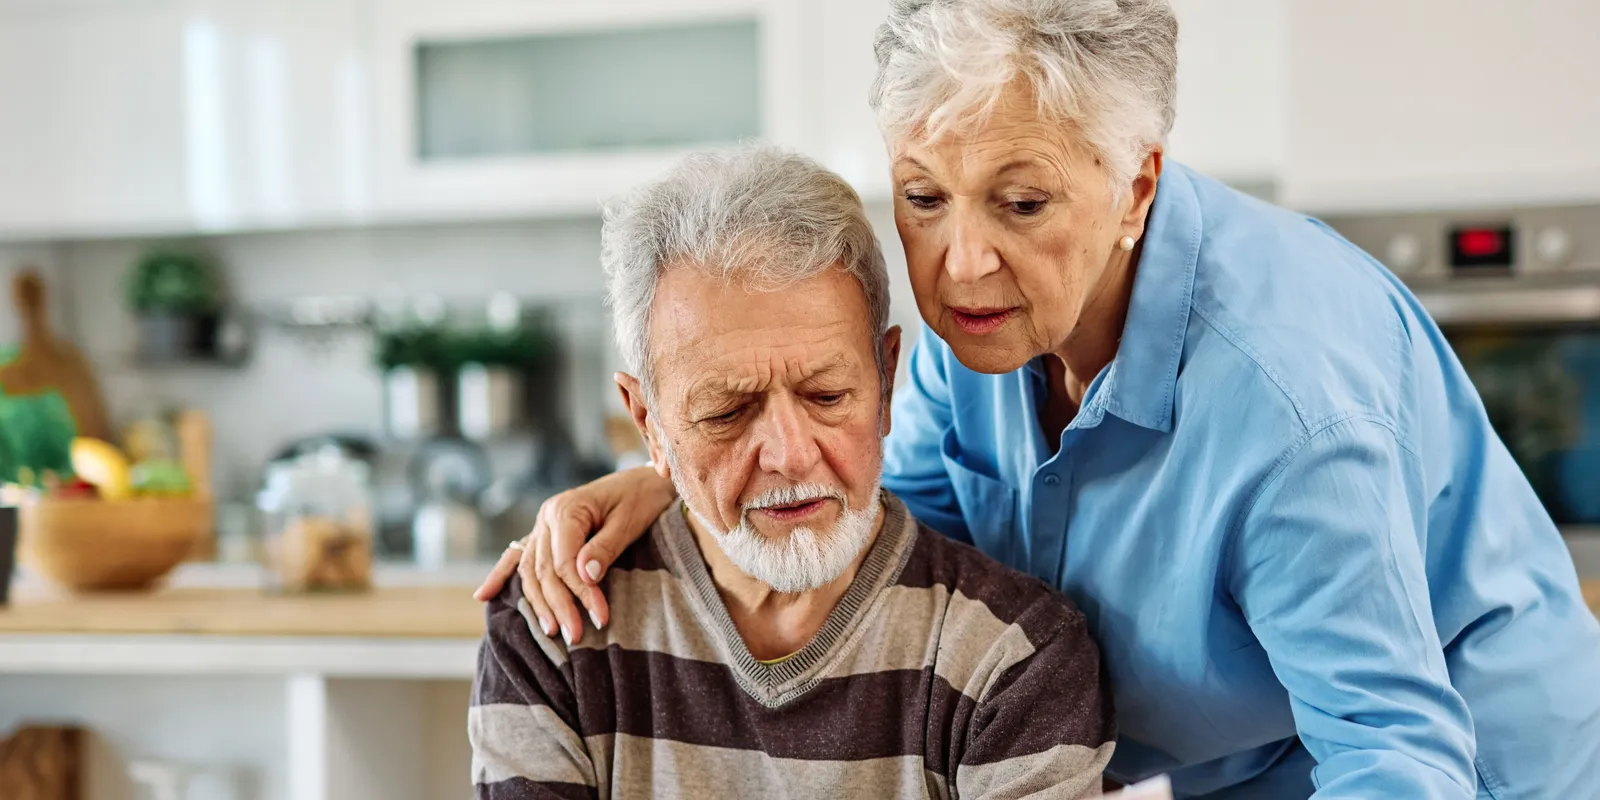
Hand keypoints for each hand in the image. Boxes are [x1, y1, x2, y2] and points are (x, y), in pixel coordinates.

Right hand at [473, 466, 675, 644]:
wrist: (644, 480)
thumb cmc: (640, 499)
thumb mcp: (628, 522)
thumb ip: (604, 548)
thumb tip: (584, 576)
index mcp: (567, 509)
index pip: (564, 561)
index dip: (580, 592)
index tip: (600, 617)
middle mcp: (547, 517)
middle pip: (545, 570)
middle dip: (559, 606)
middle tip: (576, 636)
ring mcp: (541, 526)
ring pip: (530, 571)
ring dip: (539, 604)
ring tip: (553, 632)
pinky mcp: (543, 535)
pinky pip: (518, 557)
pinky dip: (500, 576)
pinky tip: (483, 596)